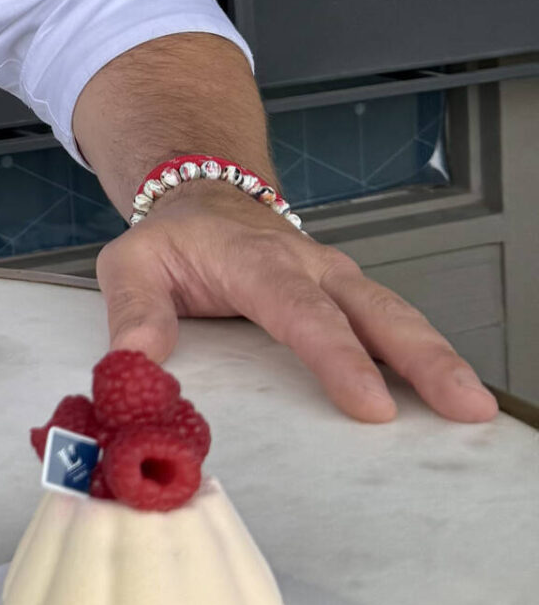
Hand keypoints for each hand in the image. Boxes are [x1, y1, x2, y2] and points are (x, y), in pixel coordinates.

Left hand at [96, 184, 498, 424]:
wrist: (203, 199)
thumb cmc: (171, 241)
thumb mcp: (129, 264)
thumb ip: (133, 312)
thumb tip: (134, 364)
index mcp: (255, 261)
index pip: (302, 312)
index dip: (339, 357)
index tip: (372, 404)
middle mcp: (309, 268)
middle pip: (374, 311)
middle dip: (422, 357)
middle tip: (462, 404)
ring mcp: (337, 281)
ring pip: (396, 316)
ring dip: (438, 359)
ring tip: (474, 405)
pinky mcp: (349, 297)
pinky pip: (394, 326)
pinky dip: (426, 357)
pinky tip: (453, 394)